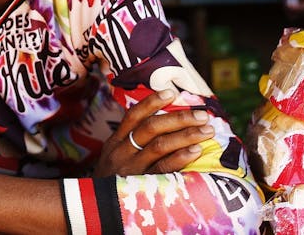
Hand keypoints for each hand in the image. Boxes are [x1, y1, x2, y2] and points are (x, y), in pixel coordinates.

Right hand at [93, 89, 215, 176]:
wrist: (97, 210)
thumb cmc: (112, 180)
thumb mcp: (114, 157)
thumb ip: (132, 140)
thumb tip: (165, 121)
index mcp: (115, 142)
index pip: (133, 115)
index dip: (152, 102)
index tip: (172, 92)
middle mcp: (121, 153)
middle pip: (151, 128)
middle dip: (179, 118)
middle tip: (202, 114)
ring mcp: (131, 170)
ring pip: (160, 145)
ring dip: (186, 135)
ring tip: (207, 130)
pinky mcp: (142, 186)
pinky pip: (163, 169)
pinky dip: (181, 157)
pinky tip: (196, 150)